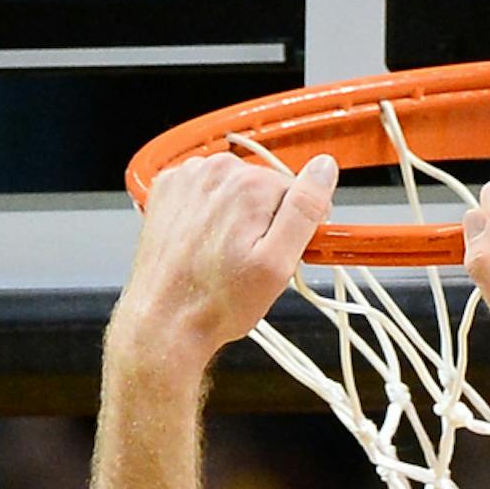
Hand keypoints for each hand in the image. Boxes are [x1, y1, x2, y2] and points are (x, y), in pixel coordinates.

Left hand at [110, 150, 337, 373]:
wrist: (165, 319)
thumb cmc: (217, 302)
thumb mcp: (277, 265)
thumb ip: (304, 210)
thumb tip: (324, 168)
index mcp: (249, 185)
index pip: (296, 192)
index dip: (296, 227)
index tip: (282, 253)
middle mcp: (217, 171)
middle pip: (262, 187)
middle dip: (263, 220)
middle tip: (248, 261)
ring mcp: (188, 177)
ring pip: (232, 189)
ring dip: (234, 216)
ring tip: (222, 255)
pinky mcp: (169, 189)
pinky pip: (203, 192)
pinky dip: (207, 213)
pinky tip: (202, 243)